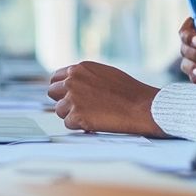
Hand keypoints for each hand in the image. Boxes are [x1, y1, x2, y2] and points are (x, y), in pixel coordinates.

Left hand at [46, 61, 165, 135]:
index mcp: (79, 68)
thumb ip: (85, 77)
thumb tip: (72, 83)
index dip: (61, 89)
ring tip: (93, 115)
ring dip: (72, 115)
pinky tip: (95, 122)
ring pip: (59, 110)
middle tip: (78, 108)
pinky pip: (69, 124)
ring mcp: (73, 98)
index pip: (56, 77)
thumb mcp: (104, 74)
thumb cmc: (129, 92)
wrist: (143, 106)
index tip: (66, 96)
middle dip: (63, 101)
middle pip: (52, 93)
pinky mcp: (76, 115)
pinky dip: (80, 126)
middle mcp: (72, 80)